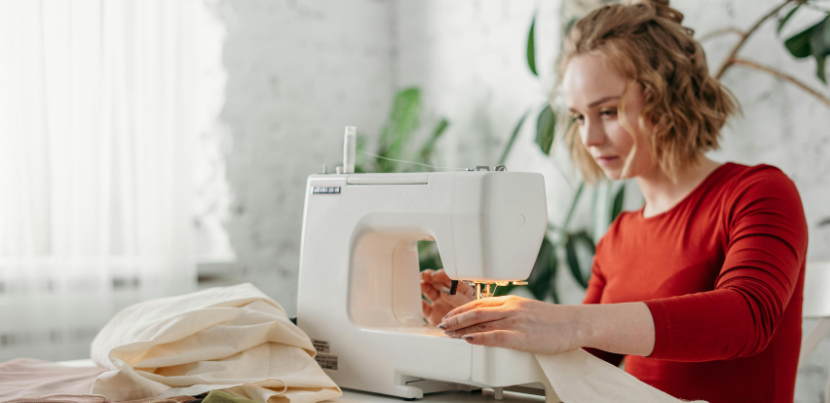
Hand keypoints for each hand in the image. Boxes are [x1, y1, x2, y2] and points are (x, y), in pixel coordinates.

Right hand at [420, 269, 474, 324]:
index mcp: (460, 289)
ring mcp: (440, 303)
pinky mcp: (432, 313)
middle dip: (430, 277)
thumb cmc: (474, 318)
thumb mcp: (469, 306)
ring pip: (429, 291)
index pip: (450, 278)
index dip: (442, 275)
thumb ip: (457, 298)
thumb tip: (444, 290)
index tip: (435, 275)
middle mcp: (448, 294)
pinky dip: (418, 302)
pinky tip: (415, 298)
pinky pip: (423, 306)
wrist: (469, 335)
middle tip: (424, 275)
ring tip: (419, 284)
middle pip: (437, 282)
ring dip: (423, 286)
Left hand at [436, 295, 582, 354]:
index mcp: (512, 301)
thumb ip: (512, 313)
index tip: (449, 315)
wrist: (575, 323)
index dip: (461, 309)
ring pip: (481, 322)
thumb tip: (496, 319)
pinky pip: (495, 336)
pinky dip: (479, 338)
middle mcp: (511, 308)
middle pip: (475, 311)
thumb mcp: (530, 310)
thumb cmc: (555, 320)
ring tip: (448, 333)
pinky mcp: (522, 337)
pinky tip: (467, 340)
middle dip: (455, 318)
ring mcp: (516, 322)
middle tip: (441, 324)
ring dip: (461, 328)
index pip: (479, 302)